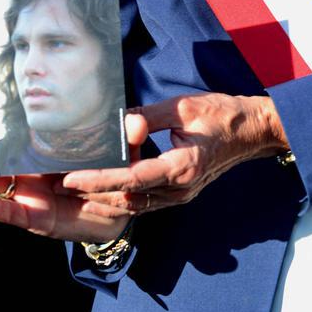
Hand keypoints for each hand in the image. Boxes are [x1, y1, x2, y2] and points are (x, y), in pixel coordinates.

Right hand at [0, 106, 145, 242]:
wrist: (118, 212)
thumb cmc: (111, 172)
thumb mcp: (120, 151)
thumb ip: (128, 137)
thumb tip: (137, 120)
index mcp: (38, 143)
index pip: (6, 127)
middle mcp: (26, 165)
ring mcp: (27, 192)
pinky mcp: (35, 217)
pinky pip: (12, 214)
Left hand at [58, 93, 288, 211]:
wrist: (253, 130)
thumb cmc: (221, 113)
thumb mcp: (183, 107)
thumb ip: (149, 117)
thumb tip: (119, 123)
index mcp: (182, 167)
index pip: (131, 179)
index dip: (99, 179)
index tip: (71, 178)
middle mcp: (180, 188)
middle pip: (127, 198)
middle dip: (92, 193)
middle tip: (59, 185)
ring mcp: (181, 195)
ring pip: (134, 204)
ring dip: (103, 198)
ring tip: (72, 188)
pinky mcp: (180, 192)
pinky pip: (145, 201)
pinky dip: (120, 196)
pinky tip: (101, 187)